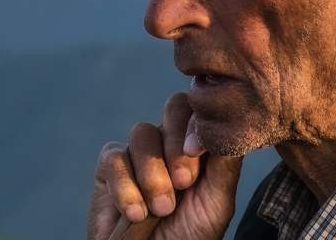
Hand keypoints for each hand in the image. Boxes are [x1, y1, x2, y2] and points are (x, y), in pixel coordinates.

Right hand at [88, 93, 243, 239]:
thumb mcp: (217, 202)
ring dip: (153, 175)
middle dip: (177, 146)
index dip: (196, 124)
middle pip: (173, 108)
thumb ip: (225, 163)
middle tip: (183, 183)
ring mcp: (137, 152)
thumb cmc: (190, 235)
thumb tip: (227, 125)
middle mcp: (169, 142)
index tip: (196, 153)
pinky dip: (126, 187)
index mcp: (198, 145)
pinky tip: (137, 213)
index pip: (200, 109)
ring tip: (161, 209)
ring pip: (142, 132)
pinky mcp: (108, 168)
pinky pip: (113, 158)